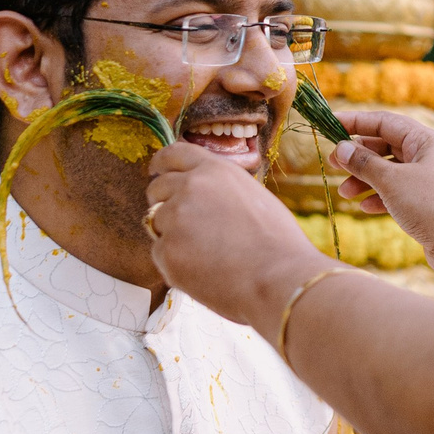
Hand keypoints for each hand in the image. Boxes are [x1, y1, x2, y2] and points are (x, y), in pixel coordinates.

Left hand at [143, 142, 322, 329]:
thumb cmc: (277, 242)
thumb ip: (221, 189)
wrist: (278, 278)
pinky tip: (203, 270)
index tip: (156, 171)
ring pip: (156, 223)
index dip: (161, 164)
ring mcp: (175, 219)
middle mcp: (190, 188)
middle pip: (157, 188)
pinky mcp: (166, 252)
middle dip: (162, 203)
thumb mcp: (253, 195)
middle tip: (182, 224)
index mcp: (214, 170)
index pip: (173, 154)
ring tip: (205, 253)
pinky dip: (175, 262)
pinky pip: (160, 253)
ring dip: (172, 235)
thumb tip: (204, 196)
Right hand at [326, 109, 433, 276]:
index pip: (385, 122)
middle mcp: (430, 157)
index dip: (355, 122)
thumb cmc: (431, 205)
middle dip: (358, 156)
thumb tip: (342, 149)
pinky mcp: (428, 203)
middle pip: (386, 147)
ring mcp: (430, 180)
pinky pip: (398, 193)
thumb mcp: (391, 181)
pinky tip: (364, 207)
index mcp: (426, 141)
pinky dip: (380, 198)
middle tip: (332, 164)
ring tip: (344, 193)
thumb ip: (364, 163)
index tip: (330, 124)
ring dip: (365, 180)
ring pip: (390, 173)